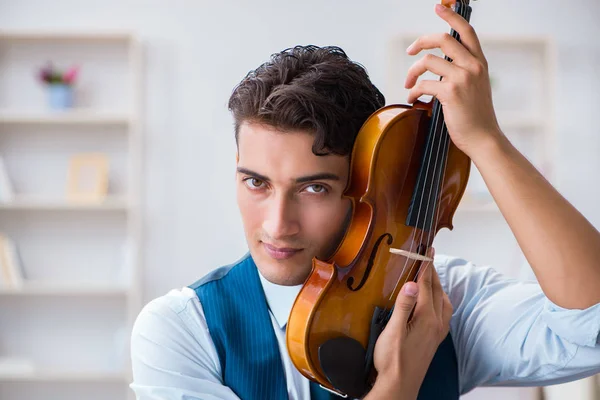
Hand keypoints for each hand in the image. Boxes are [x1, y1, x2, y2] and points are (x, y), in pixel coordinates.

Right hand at [366, 248, 452, 399]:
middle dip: (433, 274)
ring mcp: (437, 333)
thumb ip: (404, 305)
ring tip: (430, 278)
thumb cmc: (393, 360)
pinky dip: (440, 301)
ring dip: (438, 287)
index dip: (426, 267)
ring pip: (443, 303)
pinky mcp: (434, 340)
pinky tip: (433, 304)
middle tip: (428, 259)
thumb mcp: (394, 331)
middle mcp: (436, 324)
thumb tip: (413, 283)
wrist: (399, 386)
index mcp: (426, 318)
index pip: (427, 286)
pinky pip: (443, 313)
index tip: (428, 251)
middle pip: (437, 292)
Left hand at [404, 3, 502, 157]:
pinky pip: (422, 84)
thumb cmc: (475, 116)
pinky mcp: (450, 93)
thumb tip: (437, 64)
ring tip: (408, 85)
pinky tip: (412, 99)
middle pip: (442, 38)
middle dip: (420, 41)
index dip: (451, 16)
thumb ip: (462, 71)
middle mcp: (473, 66)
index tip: (438, 8)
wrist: (483, 138)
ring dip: (411, 73)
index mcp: (480, 62)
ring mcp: (462, 78)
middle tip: (409, 51)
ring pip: (427, 61)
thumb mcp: (475, 87)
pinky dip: (412, 92)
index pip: (467, 31)